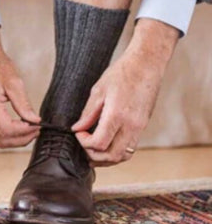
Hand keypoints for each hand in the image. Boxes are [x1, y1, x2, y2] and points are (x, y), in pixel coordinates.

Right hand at [0, 24, 40, 147]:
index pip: (7, 130)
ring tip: (31, 129)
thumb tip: (35, 120)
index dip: (25, 131)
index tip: (38, 125)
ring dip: (17, 139)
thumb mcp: (14, 82)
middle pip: (2, 140)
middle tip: (37, 129)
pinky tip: (22, 126)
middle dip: (22, 139)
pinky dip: (11, 134)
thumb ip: (23, 104)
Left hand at [71, 19, 178, 166]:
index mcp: (117, 115)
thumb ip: (88, 113)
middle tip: (84, 145)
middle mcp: (131, 125)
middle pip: (112, 156)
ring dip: (107, 158)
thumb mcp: (99, 90)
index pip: (99, 143)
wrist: (146, 65)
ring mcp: (140, 127)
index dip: (84, 143)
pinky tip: (107, 143)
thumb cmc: (122, 73)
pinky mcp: (143, 126)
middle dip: (94, 156)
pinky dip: (117, 151)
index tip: (79, 133)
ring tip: (93, 150)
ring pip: (123, 156)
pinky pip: (130, 148)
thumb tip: (77, 128)